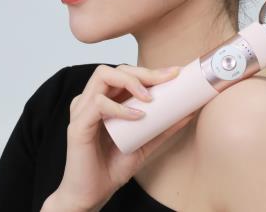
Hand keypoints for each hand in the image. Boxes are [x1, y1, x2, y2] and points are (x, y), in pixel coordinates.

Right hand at [48, 64, 194, 210]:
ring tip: (149, 98)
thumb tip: (188, 113)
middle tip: (166, 79)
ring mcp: (82, 110)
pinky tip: (136, 116)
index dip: (150, 70)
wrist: (92, 196)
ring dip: (130, 81)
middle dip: (144, 72)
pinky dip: (119, 107)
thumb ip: (163, 128)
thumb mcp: (145, 144)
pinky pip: (98, 104)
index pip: (126, 73)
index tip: (174, 73)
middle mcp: (92, 100)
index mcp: (106, 100)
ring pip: (103, 76)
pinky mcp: (77, 125)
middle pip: (116, 69)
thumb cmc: (112, 167)